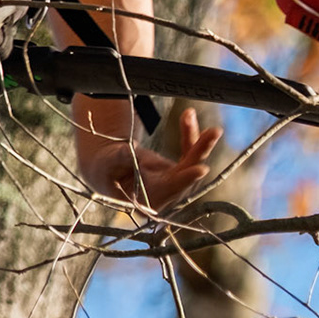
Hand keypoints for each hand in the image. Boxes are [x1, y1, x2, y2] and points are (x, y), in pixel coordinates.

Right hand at [80, 107, 222, 212]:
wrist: (109, 170)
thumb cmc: (105, 170)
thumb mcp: (108, 164)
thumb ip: (120, 159)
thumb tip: (131, 152)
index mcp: (146, 201)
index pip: (169, 190)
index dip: (184, 179)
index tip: (200, 168)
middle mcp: (165, 196)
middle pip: (187, 174)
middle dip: (199, 151)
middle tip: (213, 132)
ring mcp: (174, 184)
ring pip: (191, 162)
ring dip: (197, 139)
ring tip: (192, 115)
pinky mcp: (178, 172)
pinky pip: (188, 153)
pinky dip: (189, 135)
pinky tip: (187, 117)